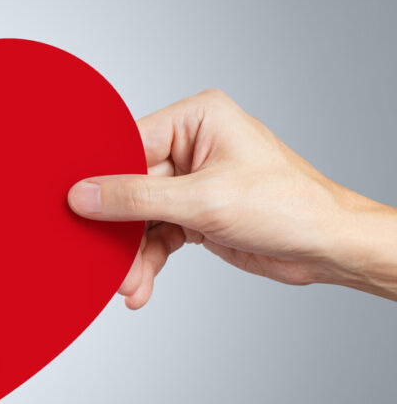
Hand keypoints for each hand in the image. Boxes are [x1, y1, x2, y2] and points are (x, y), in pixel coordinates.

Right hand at [68, 89, 396, 306]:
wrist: (329, 248)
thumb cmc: (290, 207)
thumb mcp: (204, 201)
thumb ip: (138, 197)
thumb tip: (85, 195)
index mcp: (197, 119)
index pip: (129, 144)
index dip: (101, 177)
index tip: (74, 205)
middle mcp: (192, 145)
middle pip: (131, 186)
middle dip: (120, 230)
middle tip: (103, 259)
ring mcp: (192, 181)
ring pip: (140, 217)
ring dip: (132, 254)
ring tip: (128, 283)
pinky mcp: (195, 213)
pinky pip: (156, 235)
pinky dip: (147, 261)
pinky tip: (141, 284)